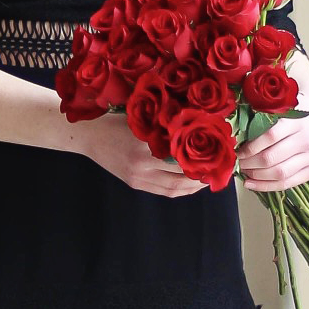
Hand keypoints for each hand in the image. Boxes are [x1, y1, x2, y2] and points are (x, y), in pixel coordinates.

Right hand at [67, 109, 208, 197]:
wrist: (89, 136)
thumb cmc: (116, 120)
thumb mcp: (141, 117)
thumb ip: (165, 125)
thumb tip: (197, 126)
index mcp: (145, 145)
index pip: (182, 157)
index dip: (202, 160)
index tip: (218, 155)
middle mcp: (142, 164)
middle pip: (180, 177)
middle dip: (202, 177)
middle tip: (218, 171)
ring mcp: (138, 177)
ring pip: (173, 188)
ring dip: (193, 187)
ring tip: (207, 180)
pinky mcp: (134, 184)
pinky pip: (162, 191)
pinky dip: (179, 190)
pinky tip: (189, 185)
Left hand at [239, 60, 308, 191]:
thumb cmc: (290, 111)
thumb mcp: (278, 105)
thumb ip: (259, 113)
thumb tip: (233, 127)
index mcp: (297, 121)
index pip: (270, 137)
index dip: (250, 147)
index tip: (236, 150)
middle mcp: (306, 139)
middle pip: (272, 158)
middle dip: (249, 163)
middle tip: (237, 163)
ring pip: (279, 174)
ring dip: (256, 176)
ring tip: (244, 172)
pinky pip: (287, 184)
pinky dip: (267, 186)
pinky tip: (251, 183)